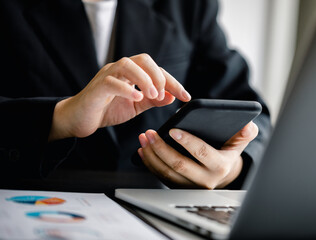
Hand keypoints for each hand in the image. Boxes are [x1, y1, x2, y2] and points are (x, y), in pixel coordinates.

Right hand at [49, 53, 190, 140]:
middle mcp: (119, 70)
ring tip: (152, 96)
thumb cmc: (106, 109)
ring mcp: (107, 76)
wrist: (79, 119)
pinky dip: (126, 89)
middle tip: (164, 94)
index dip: (172, 82)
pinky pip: (112, 82)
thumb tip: (171, 96)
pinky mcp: (97, 87)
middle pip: (143, 59)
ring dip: (144, 80)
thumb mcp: (136, 106)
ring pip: (127, 65)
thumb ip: (152, 100)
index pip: (155, 70)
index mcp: (131, 73)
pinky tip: (136, 98)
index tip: (185, 96)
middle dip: (159, 76)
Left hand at [138, 121, 258, 188]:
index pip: (202, 153)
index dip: (188, 142)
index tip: (173, 130)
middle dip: (161, 148)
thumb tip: (248, 126)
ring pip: (167, 172)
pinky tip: (143, 150)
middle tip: (150, 133)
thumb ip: (245, 132)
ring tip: (144, 138)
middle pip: (179, 164)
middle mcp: (205, 180)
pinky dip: (150, 163)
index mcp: (220, 166)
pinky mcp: (179, 187)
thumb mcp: (239, 141)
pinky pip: (161, 176)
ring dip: (152, 155)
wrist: (222, 171)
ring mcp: (190, 186)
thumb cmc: (228, 151)